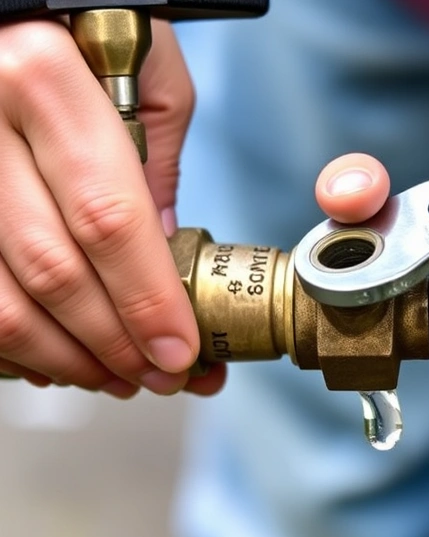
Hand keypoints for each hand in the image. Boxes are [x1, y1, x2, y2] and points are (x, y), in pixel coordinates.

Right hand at [0, 19, 222, 397]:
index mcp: (43, 78)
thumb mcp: (142, 68)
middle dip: (113, 343)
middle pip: (51, 269)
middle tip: (158, 377)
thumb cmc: (85, 27)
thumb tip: (164, 252)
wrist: (3, 6)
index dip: (145, 299)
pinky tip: (51, 355)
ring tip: (115, 377)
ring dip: (61, 356)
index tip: (181, 350)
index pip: (106, 216)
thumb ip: (156, 157)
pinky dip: (8, 340)